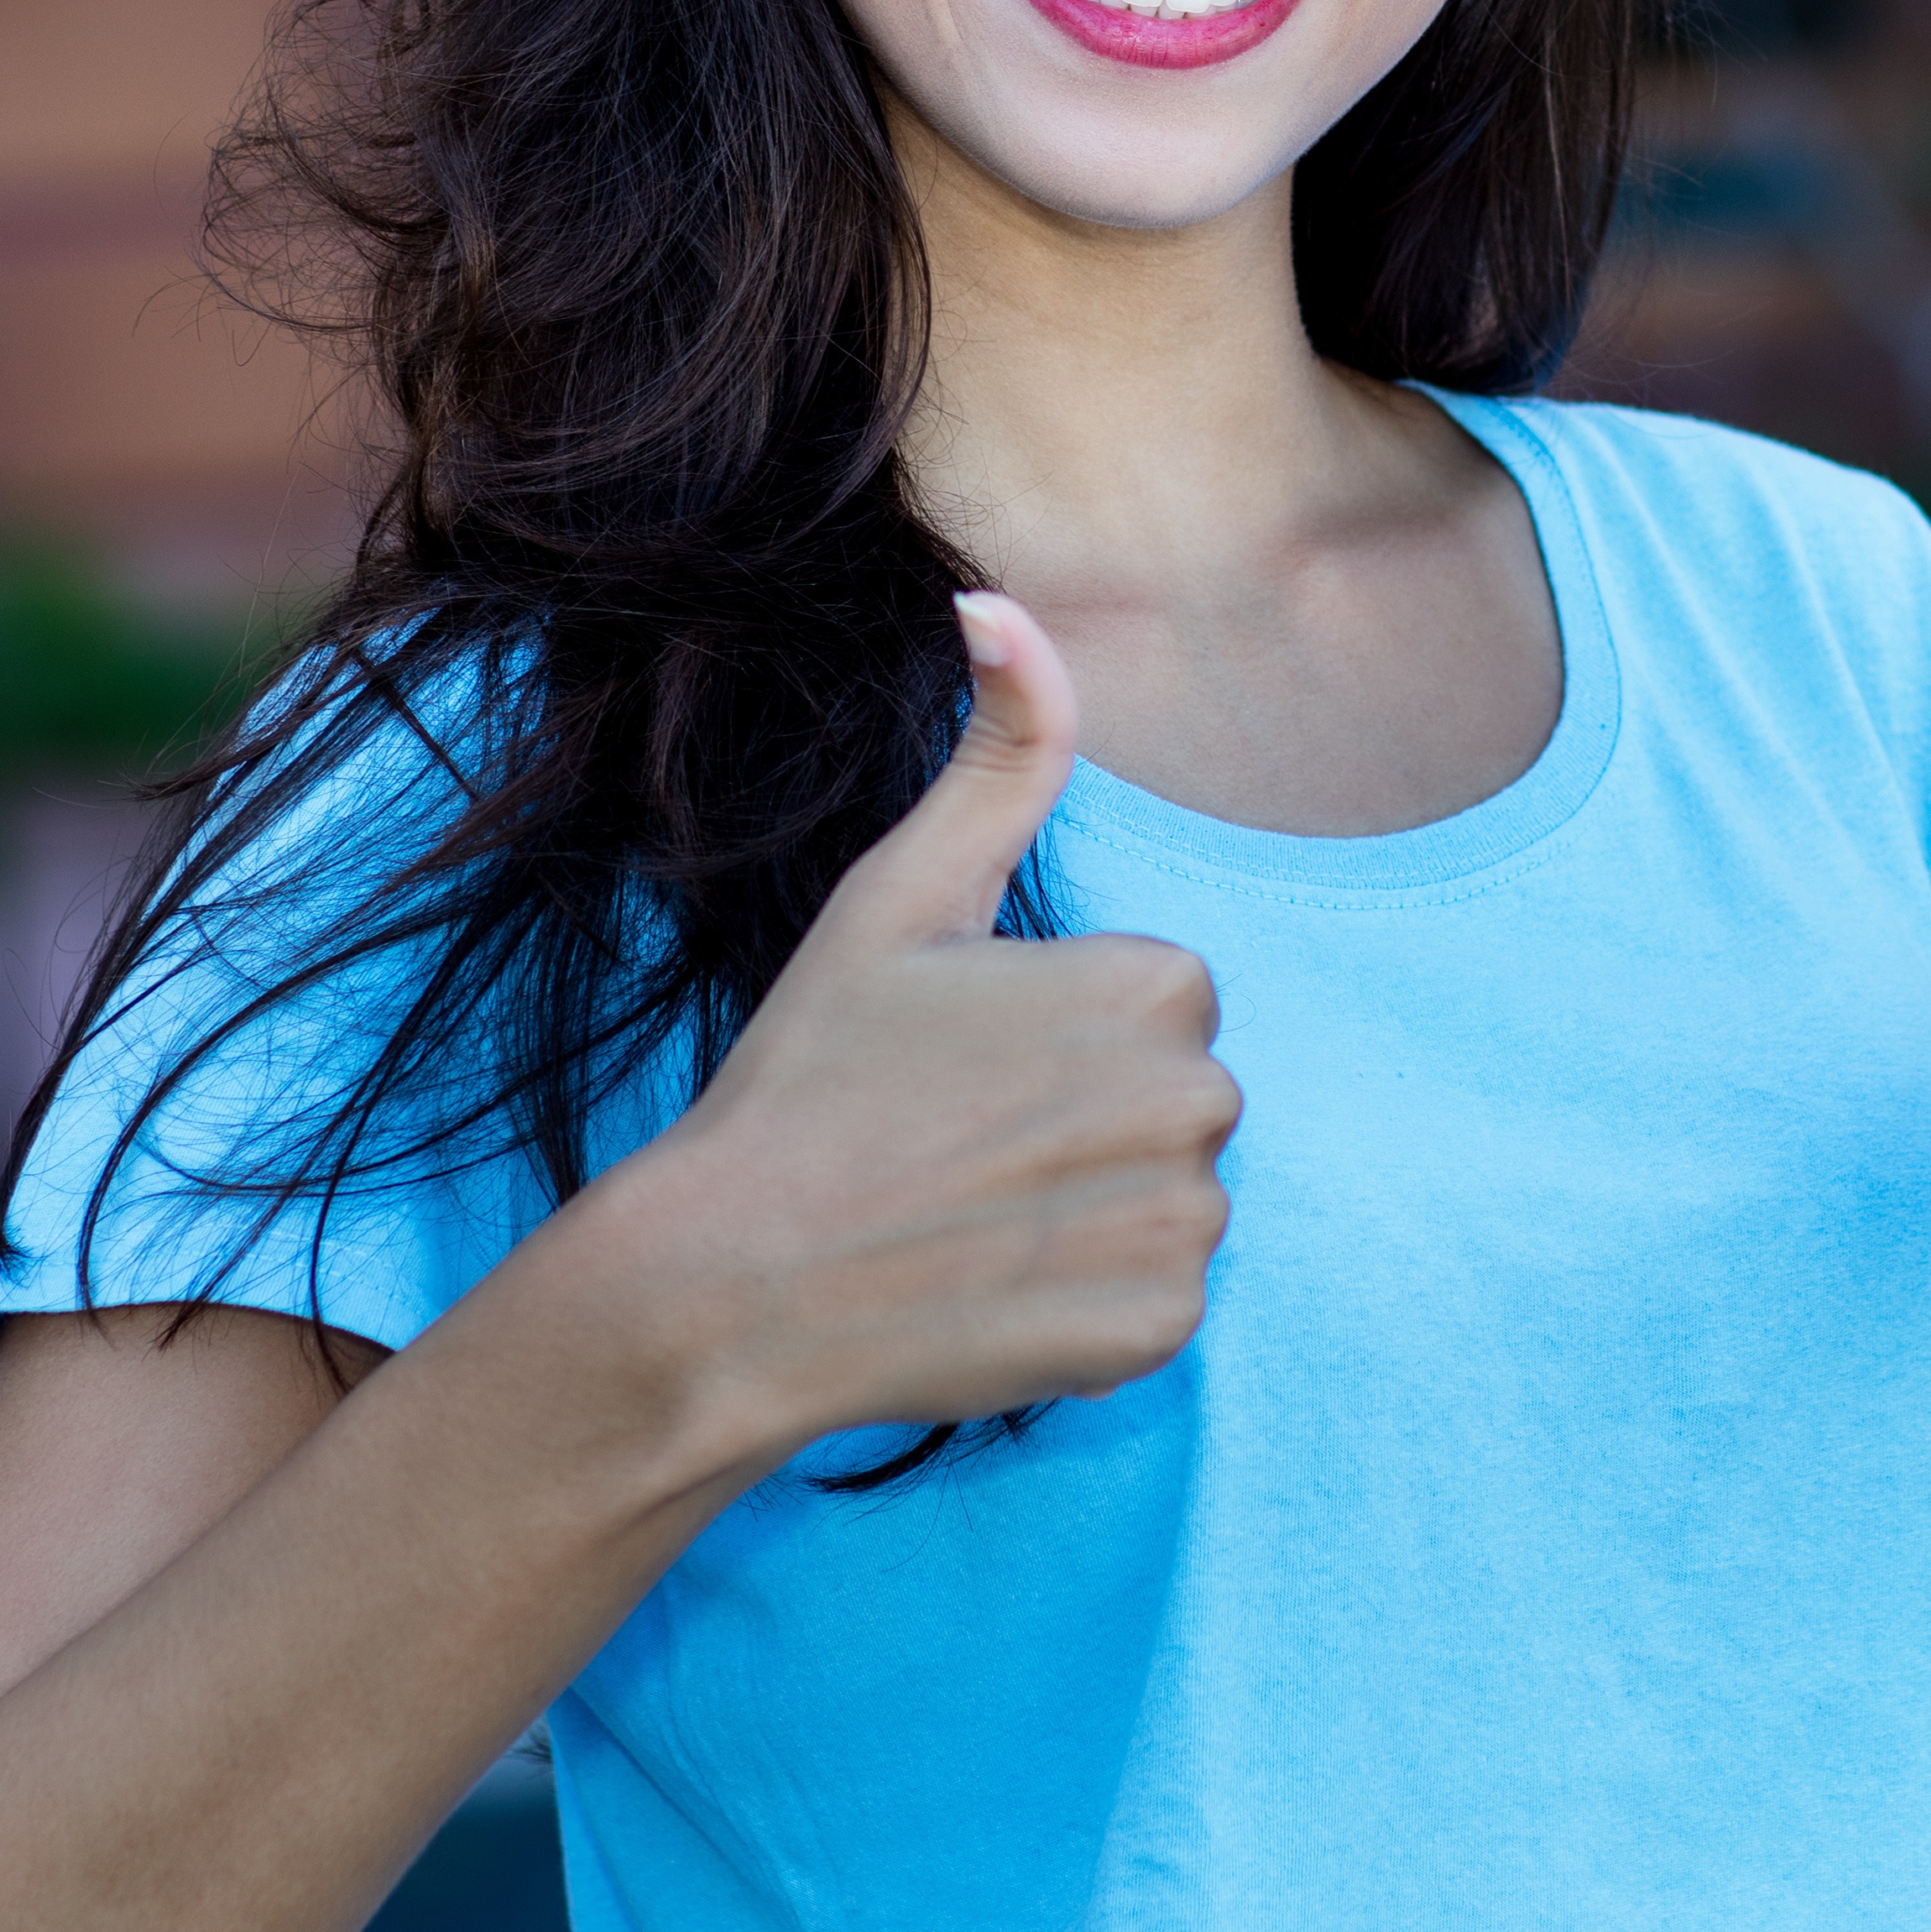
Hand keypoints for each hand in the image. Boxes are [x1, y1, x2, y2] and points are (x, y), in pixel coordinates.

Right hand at [589, 591, 1237, 1463]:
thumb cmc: (808, 1080)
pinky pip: (1156, 1306)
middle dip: (1088, 1120)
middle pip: (1177, 1100)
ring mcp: (1184, 1225)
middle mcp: (1200, 1100)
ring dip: (1091, 1213)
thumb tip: (997, 598)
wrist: (730, 1287)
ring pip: (1170, 1200)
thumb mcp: (901, 893)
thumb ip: (997, 751)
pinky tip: (992, 1295)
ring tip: (969, 1221)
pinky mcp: (1160, 1333)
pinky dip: (1089, 1310)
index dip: (1058, 1033)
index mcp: (1158, 983)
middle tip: (957, 1145)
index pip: (1159, 1001)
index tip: (962, 1063)